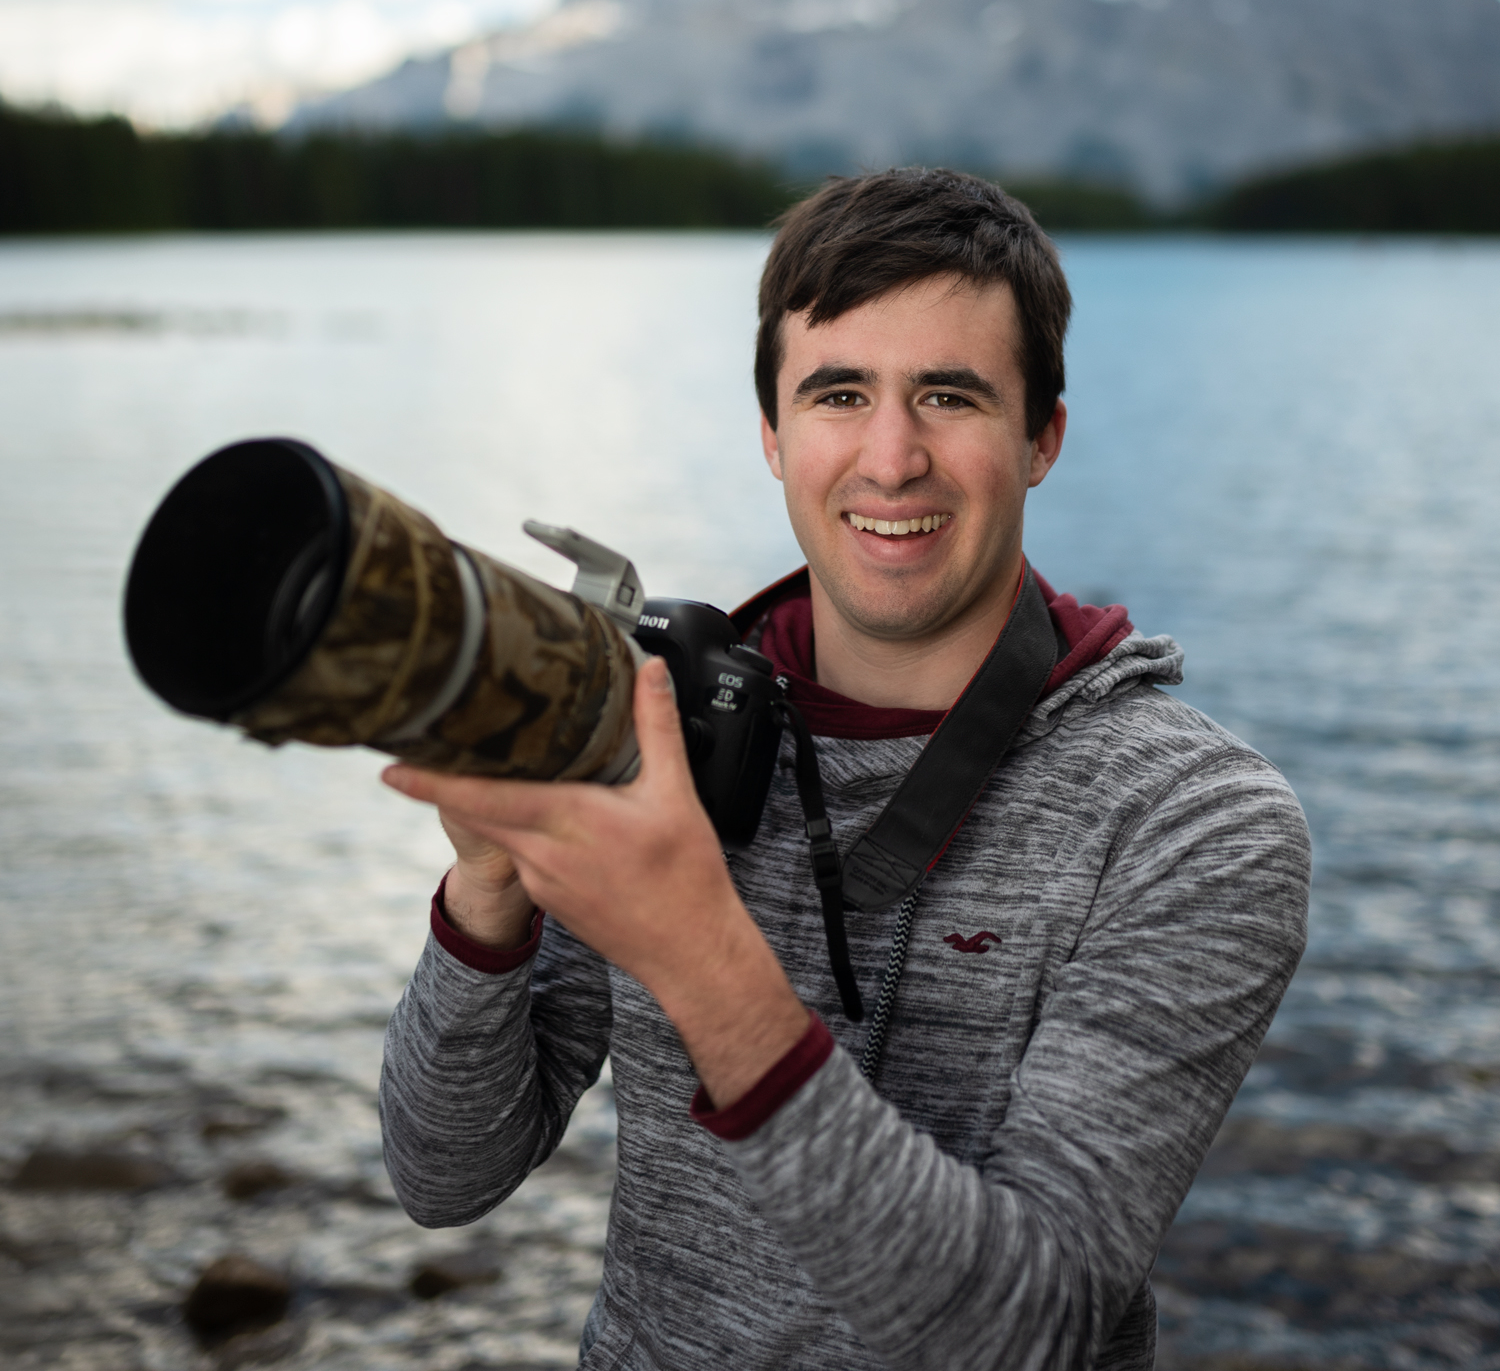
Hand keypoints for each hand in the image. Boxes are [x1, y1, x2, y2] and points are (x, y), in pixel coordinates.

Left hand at [382, 656, 808, 1107]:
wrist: (688, 952)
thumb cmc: (685, 879)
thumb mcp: (675, 794)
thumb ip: (656, 725)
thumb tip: (650, 670)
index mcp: (570, 821)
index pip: (483, 797)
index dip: (433, 783)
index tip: (392, 767)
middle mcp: (543, 853)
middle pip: (475, 812)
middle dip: (442, 783)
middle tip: (417, 749)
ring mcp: (541, 880)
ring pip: (497, 831)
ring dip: (482, 802)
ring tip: (475, 767)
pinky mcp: (547, 897)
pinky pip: (519, 852)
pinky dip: (514, 826)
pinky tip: (530, 811)